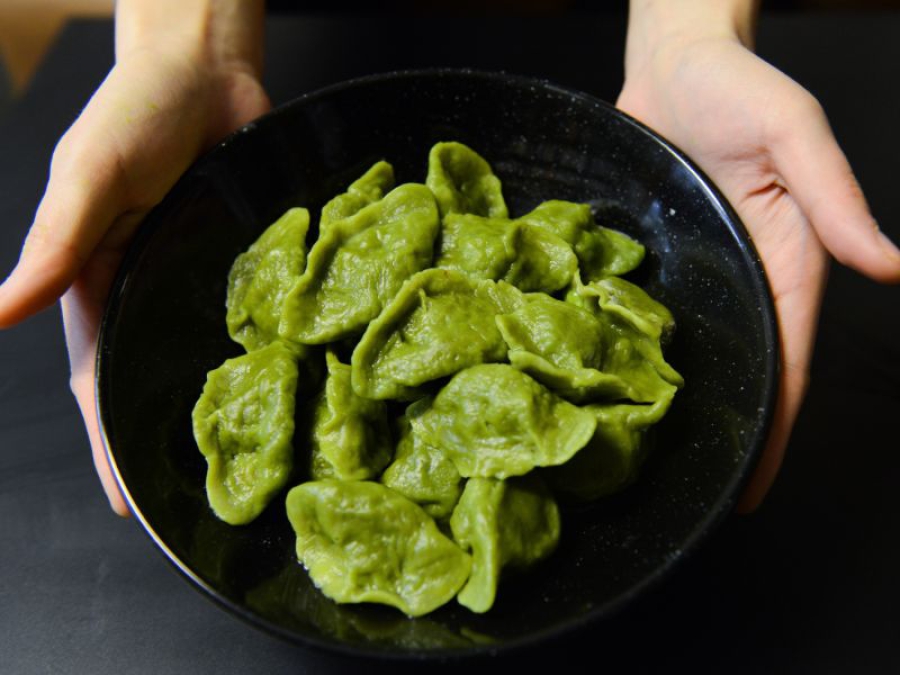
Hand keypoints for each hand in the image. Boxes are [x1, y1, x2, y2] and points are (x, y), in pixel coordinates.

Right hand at [0, 1, 268, 514]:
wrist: (206, 68)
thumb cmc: (135, 112)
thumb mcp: (88, 177)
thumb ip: (55, 245)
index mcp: (98, 282)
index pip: (98, 379)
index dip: (108, 441)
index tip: (126, 503)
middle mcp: (149, 288)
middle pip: (153, 379)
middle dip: (162, 441)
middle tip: (190, 503)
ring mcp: (200, 276)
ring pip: (204, 355)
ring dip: (216, 407)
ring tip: (240, 461)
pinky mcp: (246, 258)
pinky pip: (252, 315)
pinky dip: (261, 353)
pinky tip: (284, 389)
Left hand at [617, 16, 899, 510]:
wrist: (673, 62)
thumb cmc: (739, 85)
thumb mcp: (795, 132)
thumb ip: (836, 196)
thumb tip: (892, 264)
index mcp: (786, 260)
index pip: (788, 362)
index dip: (775, 428)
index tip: (752, 488)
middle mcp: (743, 274)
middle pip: (743, 369)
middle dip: (729, 431)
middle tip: (694, 489)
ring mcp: (698, 268)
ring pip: (697, 350)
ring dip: (685, 400)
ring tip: (654, 456)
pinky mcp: (657, 254)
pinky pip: (647, 312)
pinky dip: (638, 351)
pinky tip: (615, 384)